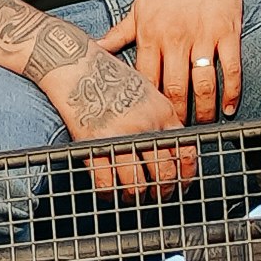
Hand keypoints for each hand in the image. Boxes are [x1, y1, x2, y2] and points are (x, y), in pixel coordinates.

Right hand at [42, 23, 193, 192]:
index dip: (186, 174)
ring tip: (134, 196)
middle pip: (164, 174)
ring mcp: (118, 136)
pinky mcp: (93, 144)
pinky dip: (109, 193)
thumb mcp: (146, 89)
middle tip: (159, 196)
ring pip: (136, 184)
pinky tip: (110, 192)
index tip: (182, 183)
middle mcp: (144, 126)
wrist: (74, 64)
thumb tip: (171, 147)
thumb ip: (160, 117)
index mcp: (161, 111)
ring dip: (136, 196)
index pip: (185, 150)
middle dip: (164, 191)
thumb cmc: (108, 74)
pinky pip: (106, 182)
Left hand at [123, 0, 250, 131]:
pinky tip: (228, 108)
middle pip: (174, 89)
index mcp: (150, 35)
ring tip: (204, 125)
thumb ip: (118, 35)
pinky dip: (231, 92)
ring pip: (203, 84)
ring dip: (204, 110)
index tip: (149, 126)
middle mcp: (174, 38)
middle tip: (178, 135)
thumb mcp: (138, 9)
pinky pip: (231, 68)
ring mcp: (202, 35)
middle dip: (176, 117)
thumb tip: (92, 50)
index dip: (148, 107)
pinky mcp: (227, 31)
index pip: (145, 81)